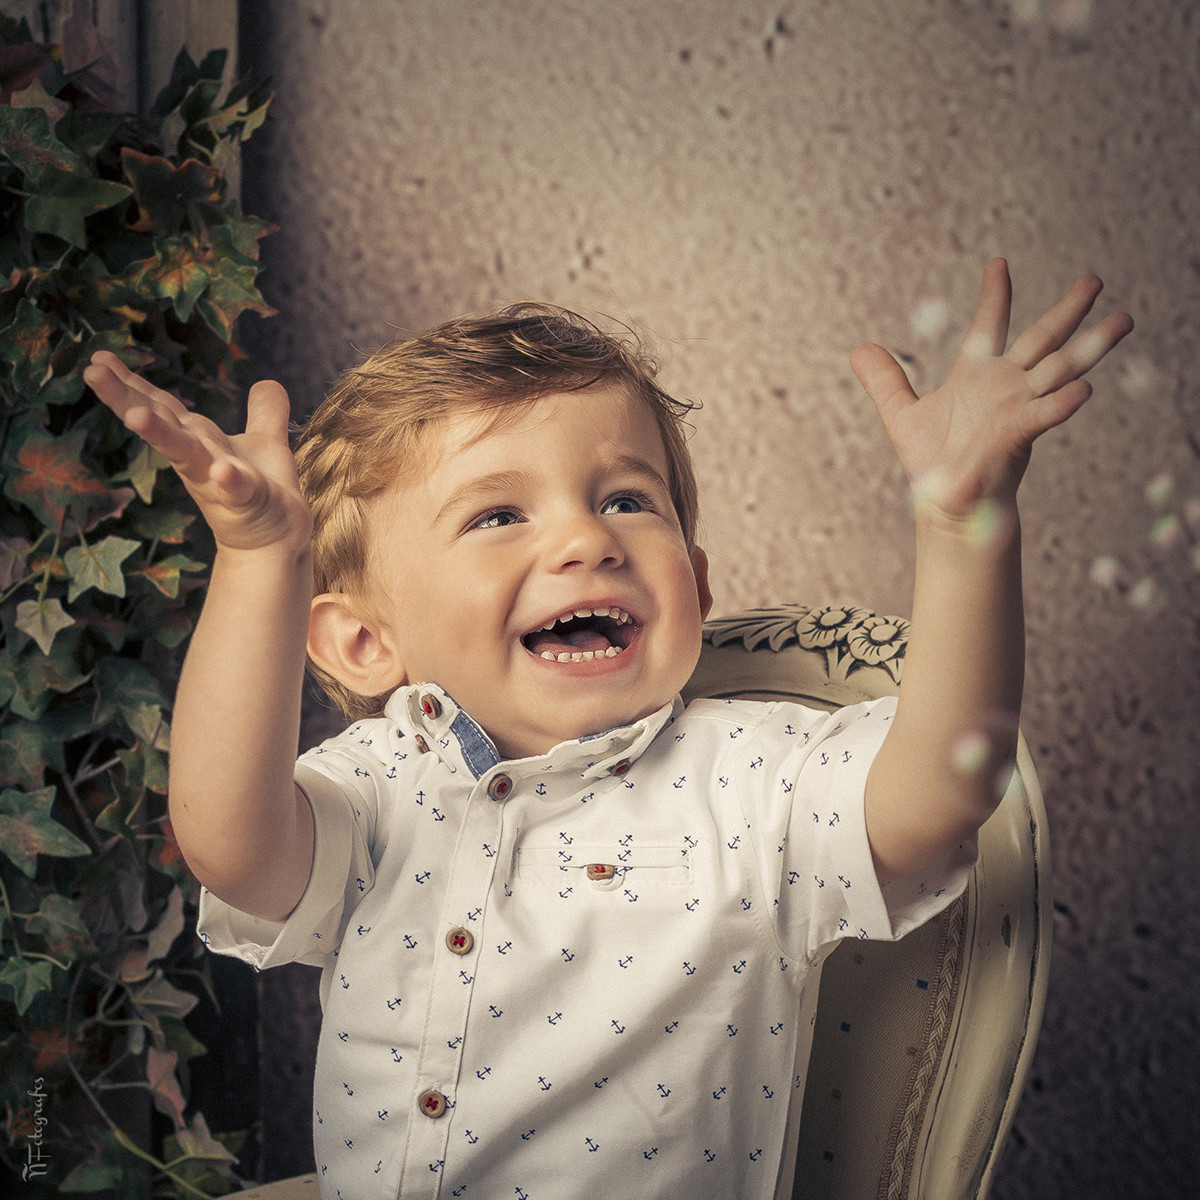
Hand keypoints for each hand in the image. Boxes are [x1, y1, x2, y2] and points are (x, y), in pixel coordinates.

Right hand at [84, 351, 311, 552]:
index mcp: (200, 440)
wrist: (277, 541)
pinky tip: (222, 469)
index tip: (98, 358)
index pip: (161, 406)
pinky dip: (228, 478)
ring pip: (186, 453)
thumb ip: (265, 413)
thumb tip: (267, 381)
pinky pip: (236, 488)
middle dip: (126, 399)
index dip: (131, 383)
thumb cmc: (263, 492)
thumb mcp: (266, 443)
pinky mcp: (246, 501)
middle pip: (160, 423)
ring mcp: (219, 480)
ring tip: (136, 416)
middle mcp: (200, 458)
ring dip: (162, 435)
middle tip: (92, 372)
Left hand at [850, 258, 1132, 526]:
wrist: (945, 502)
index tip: (998, 264)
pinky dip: (1063, 402)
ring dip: (1091, 345)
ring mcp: (1017, 407)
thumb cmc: (931, 462)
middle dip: (1067, 310)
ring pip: (1060, 369)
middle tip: (1093, 279)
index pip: (988, 326)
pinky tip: (1085, 390)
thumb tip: (858, 349)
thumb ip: (886, 380)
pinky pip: (1046, 414)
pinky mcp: (1018, 434)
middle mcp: (1004, 385)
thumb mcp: (901, 414)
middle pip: (1041, 339)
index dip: (994, 296)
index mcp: (976, 375)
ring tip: (1123, 320)